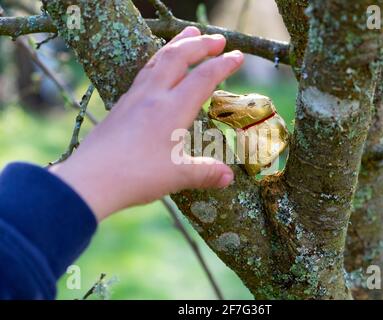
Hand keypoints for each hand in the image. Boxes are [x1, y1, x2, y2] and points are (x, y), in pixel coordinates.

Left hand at [50, 27, 243, 220]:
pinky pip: (144, 72)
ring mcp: (134, 98)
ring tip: (190, 34)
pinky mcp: (121, 105)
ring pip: (158, 60)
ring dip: (177, 44)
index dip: (224, 64)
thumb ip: (206, 173)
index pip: (203, 77)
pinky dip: (158, 60)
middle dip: (201, 44)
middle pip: (179, 57)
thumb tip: (228, 177)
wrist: (89, 179)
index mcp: (172, 109)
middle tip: (219, 39)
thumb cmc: (135, 176)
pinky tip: (159, 66)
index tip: (238, 56)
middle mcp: (153, 96)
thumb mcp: (177, 176)